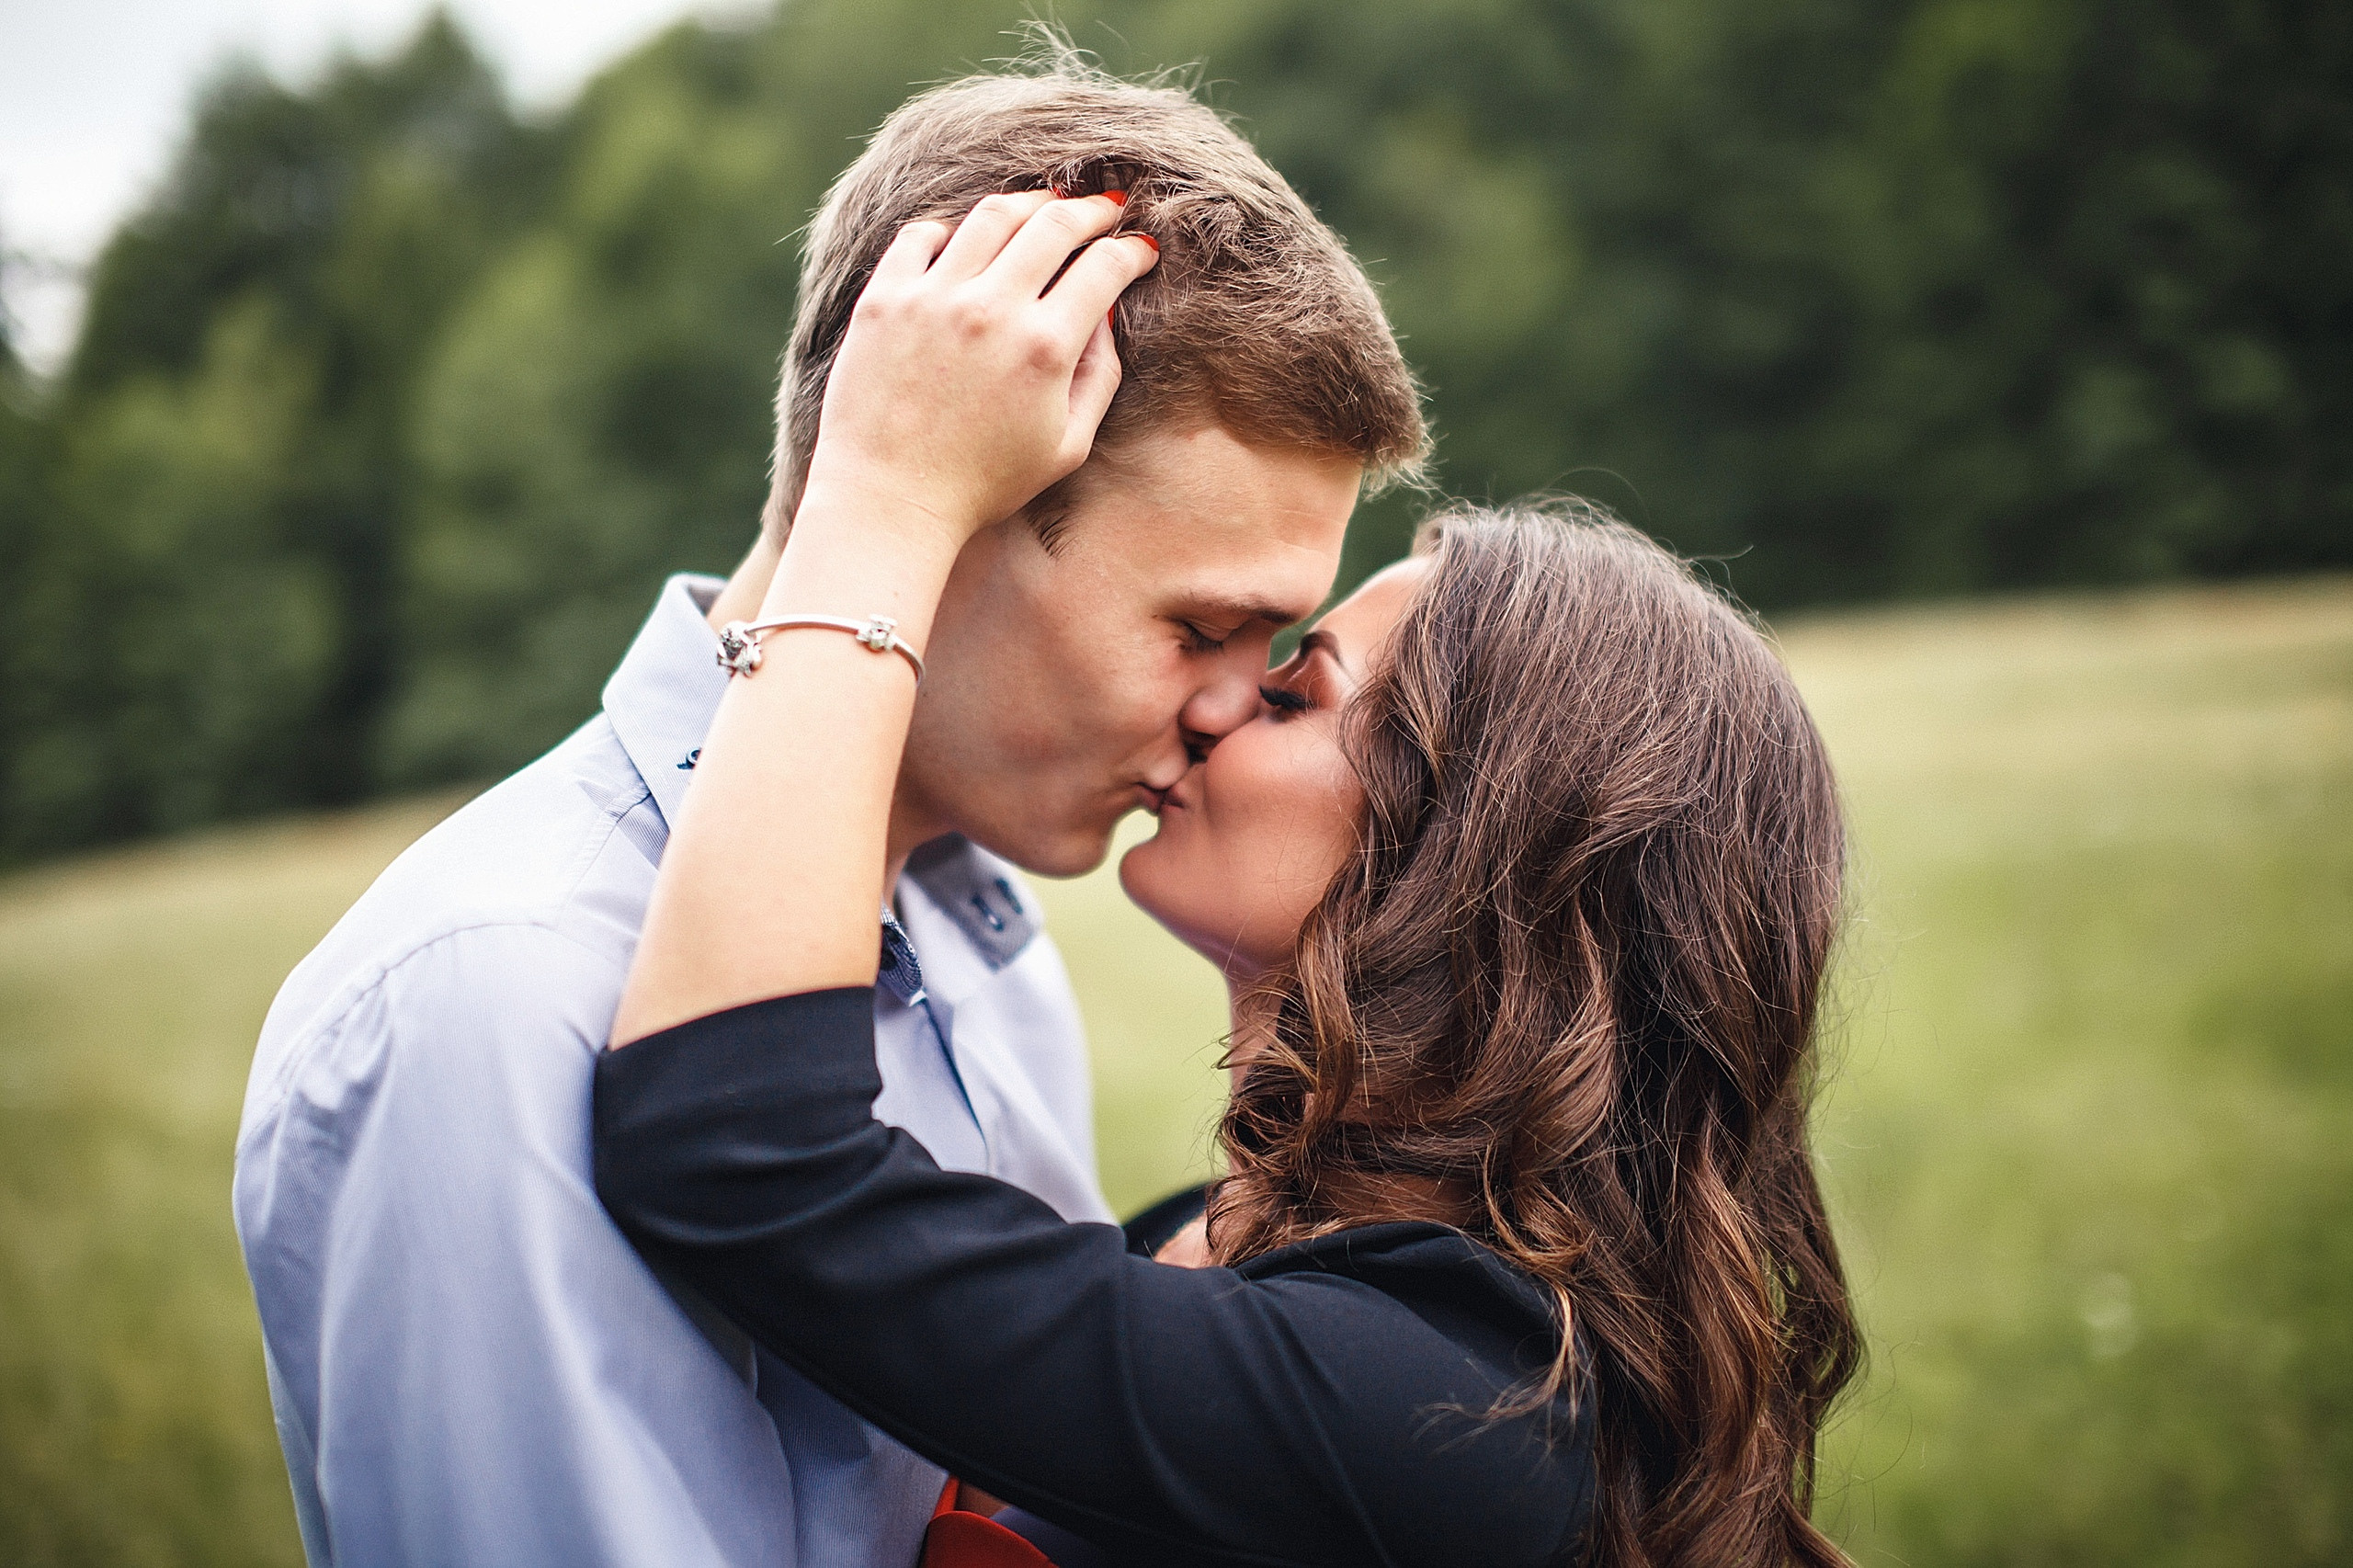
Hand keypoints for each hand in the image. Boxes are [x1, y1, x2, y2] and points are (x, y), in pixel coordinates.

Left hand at [799, 191, 1158, 545]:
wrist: (888, 500)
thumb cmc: (984, 484)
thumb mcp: (1067, 445)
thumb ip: (1098, 375)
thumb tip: (1105, 315)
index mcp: (1044, 348)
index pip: (1104, 267)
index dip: (1132, 250)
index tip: (1140, 247)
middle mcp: (990, 309)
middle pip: (1054, 224)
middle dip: (1090, 210)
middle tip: (1104, 210)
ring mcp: (932, 297)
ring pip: (992, 214)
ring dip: (1028, 204)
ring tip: (1043, 209)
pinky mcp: (884, 298)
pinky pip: (923, 234)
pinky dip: (952, 229)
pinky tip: (966, 242)